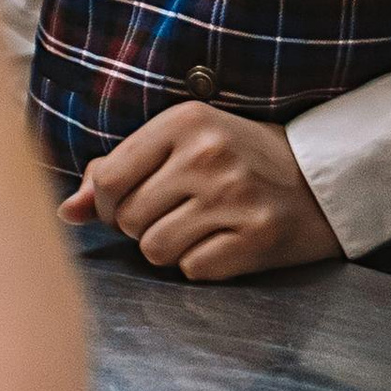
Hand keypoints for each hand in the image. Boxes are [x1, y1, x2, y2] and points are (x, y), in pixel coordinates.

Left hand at [60, 105, 343, 280]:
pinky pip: (191, 269)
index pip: (109, 178)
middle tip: (174, 214)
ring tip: (198, 227)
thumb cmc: (241, 159)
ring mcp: (233, 197)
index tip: (129, 204)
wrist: (323, 179)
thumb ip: (120, 170)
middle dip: (141, 227)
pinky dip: (199, 264)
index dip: (108, 204)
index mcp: (185, 121)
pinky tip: (222, 242)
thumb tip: (67, 212)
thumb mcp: (183, 143)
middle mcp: (208, 155)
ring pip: (155, 250)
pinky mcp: (255, 237)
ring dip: (168, 247)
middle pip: (130, 219)